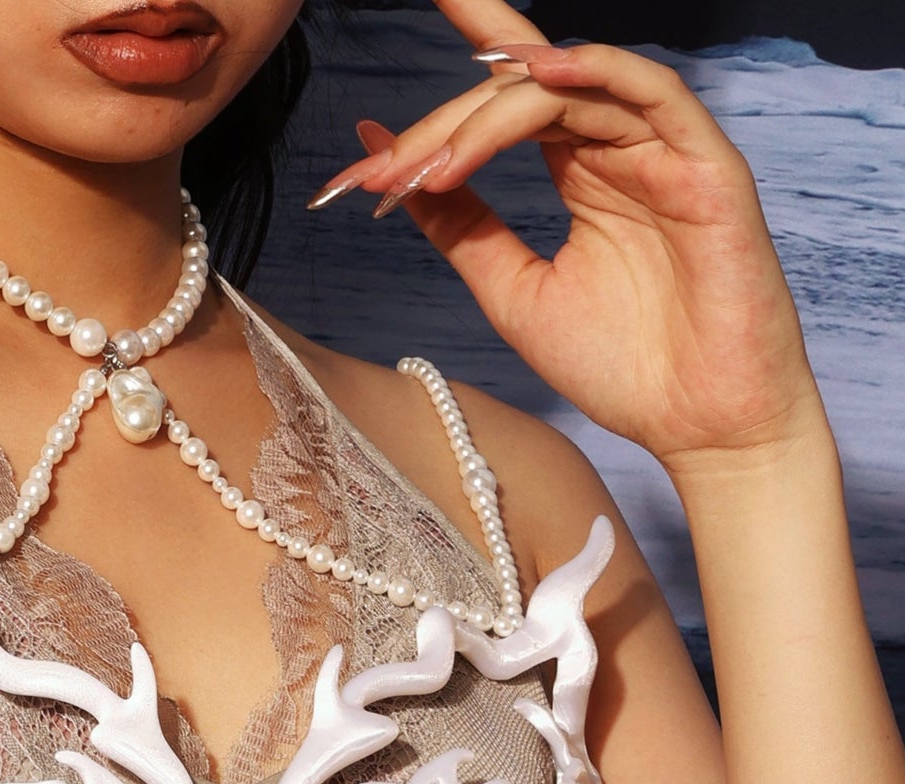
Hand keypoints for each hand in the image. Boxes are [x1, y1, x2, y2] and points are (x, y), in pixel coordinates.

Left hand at [313, 0, 823, 470]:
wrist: (699, 426)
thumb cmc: (623, 368)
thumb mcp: (513, 291)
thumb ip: (459, 225)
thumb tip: (383, 159)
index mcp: (580, 169)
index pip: (505, 104)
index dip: (438, 108)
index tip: (362, 163)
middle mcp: (619, 146)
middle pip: (523, 92)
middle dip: (447, 120)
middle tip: (387, 167)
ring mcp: (662, 150)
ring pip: (570, 88)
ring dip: (493, 111)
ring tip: (436, 156)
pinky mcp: (705, 164)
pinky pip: (650, 92)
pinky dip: (592, 72)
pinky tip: (534, 77)